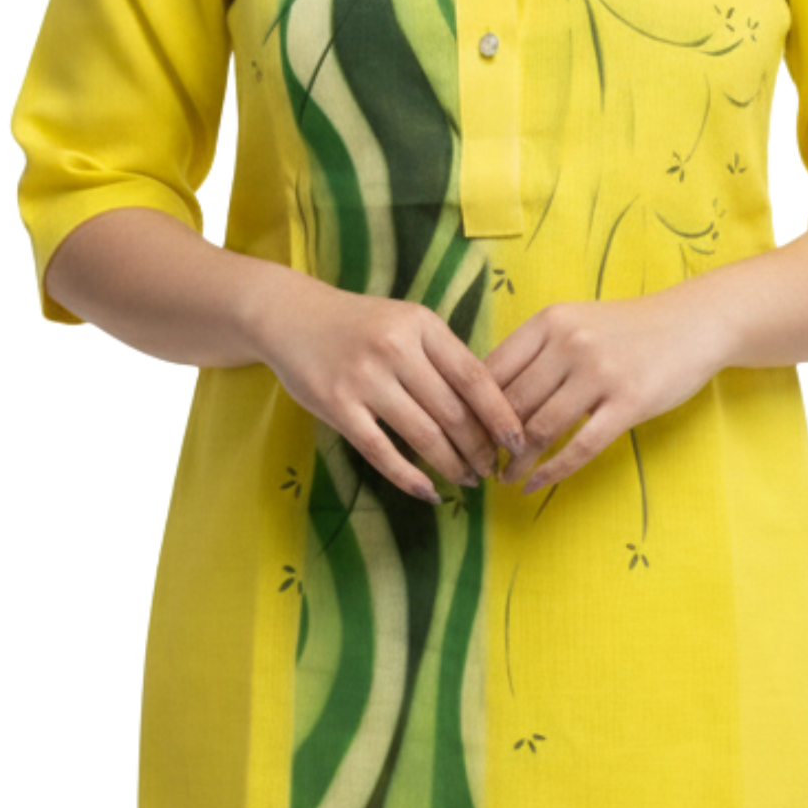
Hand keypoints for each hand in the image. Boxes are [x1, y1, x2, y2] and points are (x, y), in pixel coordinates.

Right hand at [253, 277, 528, 505]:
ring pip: (423, 435)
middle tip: (491, 469)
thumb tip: (490, 405)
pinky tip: (428, 491)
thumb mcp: (406, 322)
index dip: (500, 414)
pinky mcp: (337, 406)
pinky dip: (409, 477)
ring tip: (467, 480)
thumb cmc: (359, 324)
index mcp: (421, 325)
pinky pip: (381, 451)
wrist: (290, 316)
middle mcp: (396, 349)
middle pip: (453, 411)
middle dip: (479, 448)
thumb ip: (442, 355)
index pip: (474, 376)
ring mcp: (365, 379)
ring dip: (451, 465)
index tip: (518, 441)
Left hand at [481, 289, 727, 493]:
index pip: (493, 370)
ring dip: (516, 460)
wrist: (693, 322)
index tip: (463, 433)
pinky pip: (580, 447)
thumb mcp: (575, 322)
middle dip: (490, 440)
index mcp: (549, 322)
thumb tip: (485, 395)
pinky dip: (551, 471)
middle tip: (479, 462)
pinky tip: (534, 485)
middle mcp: (571, 344)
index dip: (472, 408)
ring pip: (541, 429)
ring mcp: (601, 374)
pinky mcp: (629, 403)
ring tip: (504, 476)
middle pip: (512, 404)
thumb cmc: (626, 328)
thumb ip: (535, 352)